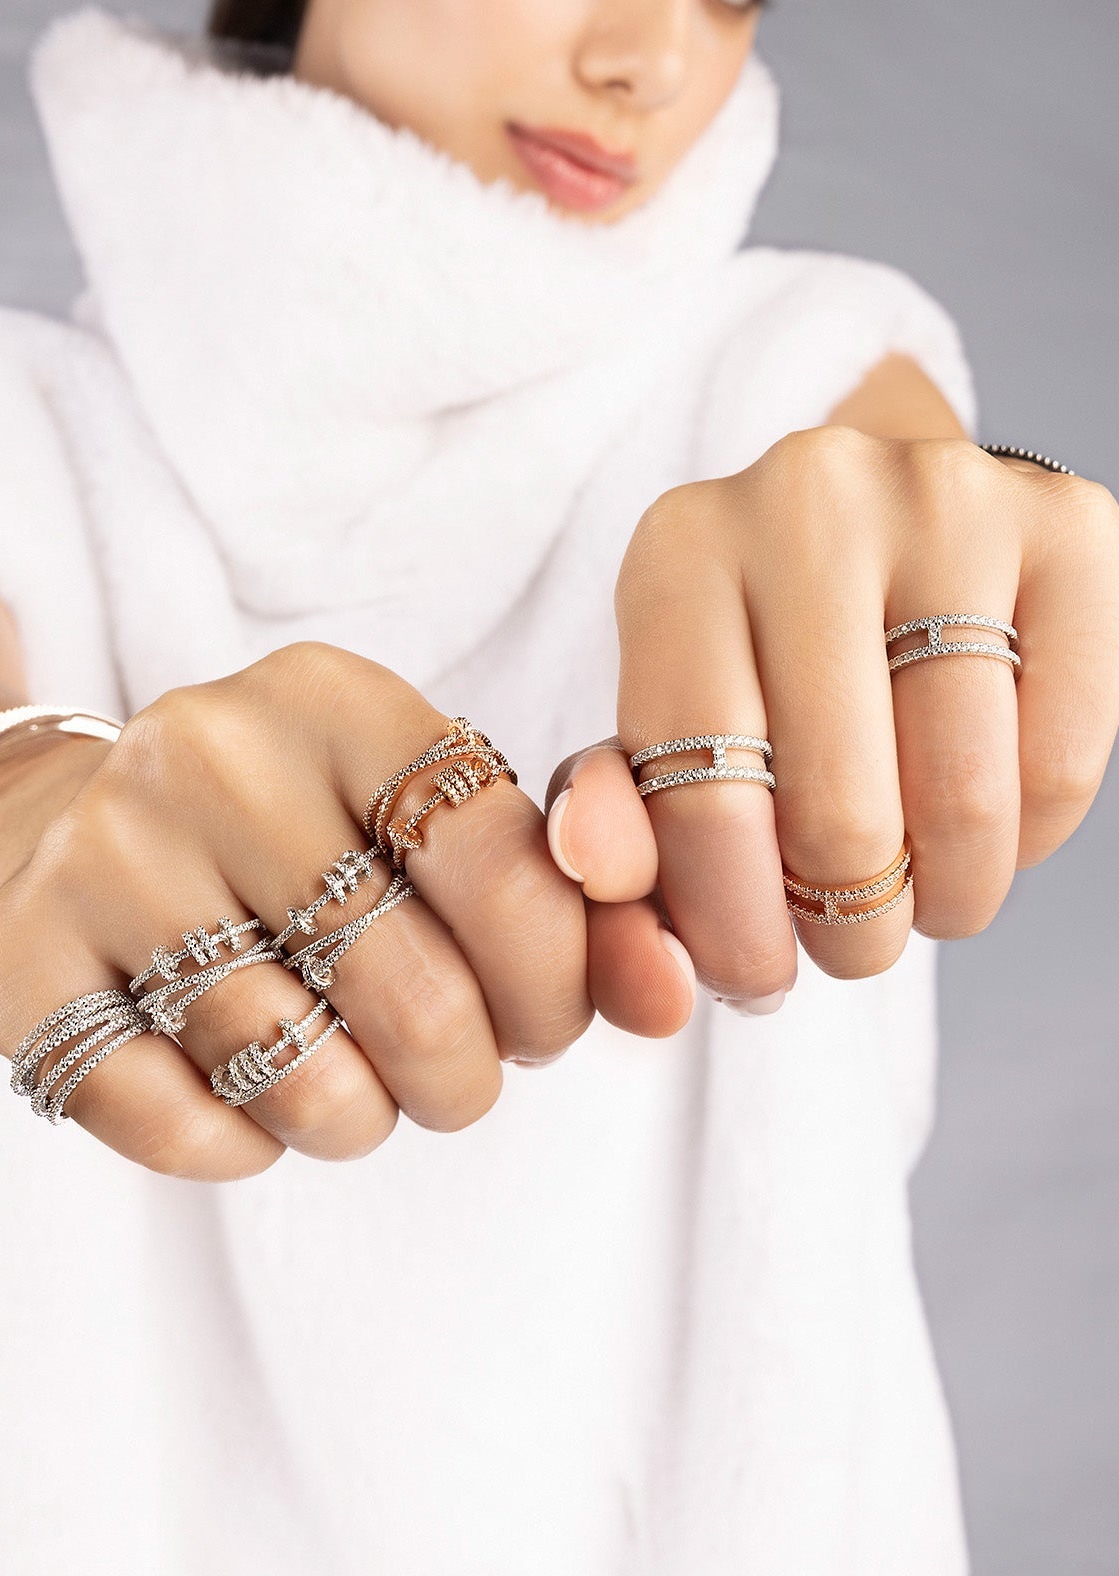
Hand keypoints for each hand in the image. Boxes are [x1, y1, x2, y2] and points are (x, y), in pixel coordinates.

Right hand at [0, 645, 589, 1177]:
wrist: (69, 832)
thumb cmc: (297, 843)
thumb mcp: (430, 830)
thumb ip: (573, 904)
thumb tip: (680, 997)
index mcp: (338, 699)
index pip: (508, 869)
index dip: (558, 985)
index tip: (544, 1019)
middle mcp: (211, 753)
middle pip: (419, 996)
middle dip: (467, 1078)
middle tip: (451, 1073)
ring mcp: (104, 853)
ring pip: (303, 1079)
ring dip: (357, 1119)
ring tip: (345, 1082)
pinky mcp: (23, 962)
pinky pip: (180, 1127)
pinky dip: (240, 1150)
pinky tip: (241, 1101)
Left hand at [544, 431, 1118, 1031]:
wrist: (885, 532)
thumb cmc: (759, 666)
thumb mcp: (662, 739)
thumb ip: (615, 836)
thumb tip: (611, 905)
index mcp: (678, 555)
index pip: (703, 806)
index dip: (735, 932)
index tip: (758, 972)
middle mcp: (807, 501)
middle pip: (840, 818)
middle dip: (847, 927)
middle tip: (848, 934)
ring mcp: (946, 499)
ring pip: (964, 801)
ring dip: (944, 900)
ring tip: (919, 896)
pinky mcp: (1066, 525)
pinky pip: (1060, 758)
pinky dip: (1027, 840)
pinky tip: (986, 826)